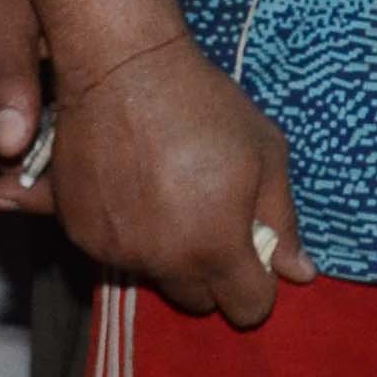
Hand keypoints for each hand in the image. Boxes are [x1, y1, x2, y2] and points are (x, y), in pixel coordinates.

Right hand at [50, 39, 303, 327]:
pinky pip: (112, 251)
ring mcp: (112, 250)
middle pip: (197, 300)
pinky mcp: (76, 230)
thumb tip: (300, 274)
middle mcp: (161, 262)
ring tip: (170, 193)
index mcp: (214, 248)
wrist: (123, 69)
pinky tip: (131, 189)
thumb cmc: (206, 107)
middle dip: (214, 273)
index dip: (259, 284)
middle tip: (213, 218)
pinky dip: (125, 233)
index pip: (247, 307)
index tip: (255, 252)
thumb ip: (283, 220)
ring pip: (153, 275)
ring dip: (168, 253)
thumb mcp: (266, 154)